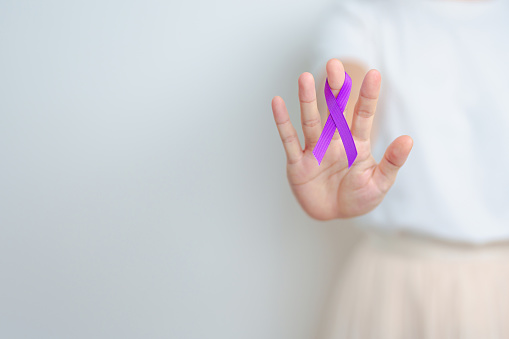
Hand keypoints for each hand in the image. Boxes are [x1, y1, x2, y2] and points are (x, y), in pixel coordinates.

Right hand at [271, 59, 412, 219]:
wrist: (333, 216)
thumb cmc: (358, 198)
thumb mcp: (379, 183)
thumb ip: (391, 162)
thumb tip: (408, 139)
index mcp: (356, 143)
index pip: (363, 115)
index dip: (367, 96)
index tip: (374, 74)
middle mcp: (334, 141)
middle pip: (335, 111)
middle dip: (335, 89)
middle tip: (334, 65)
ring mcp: (315, 150)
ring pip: (311, 121)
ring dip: (307, 100)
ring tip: (304, 78)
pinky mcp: (298, 162)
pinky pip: (289, 140)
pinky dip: (283, 122)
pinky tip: (277, 102)